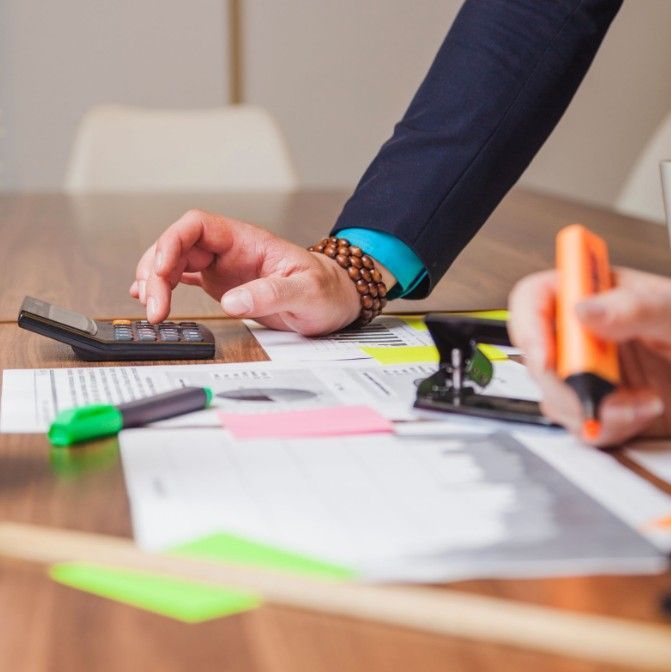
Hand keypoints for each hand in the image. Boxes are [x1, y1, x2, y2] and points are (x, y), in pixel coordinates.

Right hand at [130, 209, 363, 334]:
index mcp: (247, 241)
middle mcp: (230, 250)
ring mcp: (225, 267)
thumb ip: (271, 294)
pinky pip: (185, 278)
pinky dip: (165, 286)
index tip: (161, 271)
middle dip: (157, 271)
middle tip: (154, 307)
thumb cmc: (327, 290)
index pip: (197, 225)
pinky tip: (152, 297)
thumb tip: (231, 302)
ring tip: (150, 306)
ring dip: (156, 280)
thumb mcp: (307, 293)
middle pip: (178, 246)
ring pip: (176, 261)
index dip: (171, 242)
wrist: (337, 300)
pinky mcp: (223, 285)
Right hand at [508, 267, 670, 446]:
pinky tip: (640, 412)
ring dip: (592, 408)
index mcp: (600, 293)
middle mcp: (589, 332)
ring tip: (635, 402)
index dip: (529, 325)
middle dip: (567, 380)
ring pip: (554, 395)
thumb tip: (584, 309)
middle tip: (599, 389)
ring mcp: (594, 371)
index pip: (537, 298)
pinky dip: (609, 427)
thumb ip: (634, 307)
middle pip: (539, 354)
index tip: (546, 355)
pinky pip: (581, 423)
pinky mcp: (604, 405)